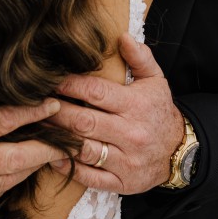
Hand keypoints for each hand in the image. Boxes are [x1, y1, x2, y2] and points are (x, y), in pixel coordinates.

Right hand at [0, 72, 61, 215]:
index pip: (0, 122)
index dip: (30, 113)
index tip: (51, 104)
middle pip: (13, 160)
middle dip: (43, 149)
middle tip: (66, 140)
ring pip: (4, 182)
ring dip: (30, 169)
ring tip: (49, 156)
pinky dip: (6, 187)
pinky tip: (15, 176)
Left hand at [48, 34, 184, 192]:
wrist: (181, 151)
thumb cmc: (159, 111)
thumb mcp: (155, 80)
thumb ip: (140, 57)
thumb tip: (122, 36)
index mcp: (136, 105)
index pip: (96, 92)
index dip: (70, 85)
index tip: (51, 80)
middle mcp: (131, 133)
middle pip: (85, 122)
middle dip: (57, 112)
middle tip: (36, 104)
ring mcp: (126, 160)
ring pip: (85, 150)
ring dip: (58, 139)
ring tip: (39, 127)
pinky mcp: (122, 182)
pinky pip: (90, 178)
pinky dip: (69, 168)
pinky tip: (52, 157)